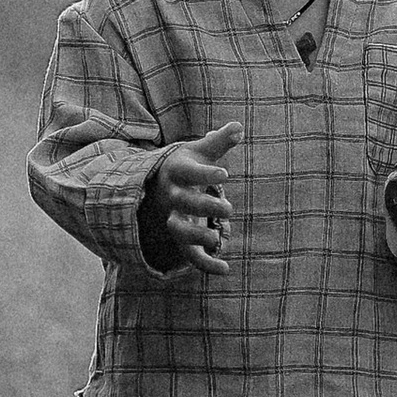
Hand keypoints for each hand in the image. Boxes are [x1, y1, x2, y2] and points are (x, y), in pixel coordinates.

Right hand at [145, 123, 237, 275]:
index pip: (190, 172)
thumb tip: (238, 126)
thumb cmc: (187, 166)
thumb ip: (219, 141)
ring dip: (196, 236)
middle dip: (205, 206)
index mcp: (178, 172)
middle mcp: (173, 197)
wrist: (158, 187)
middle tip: (228, 208)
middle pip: (184, 203)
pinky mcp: (181, 238)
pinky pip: (189, 254)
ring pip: (180, 231)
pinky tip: (225, 270)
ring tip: (216, 238)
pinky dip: (205, 265)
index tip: (225, 173)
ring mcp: (174, 219)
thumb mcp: (200, 151)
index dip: (206, 174)